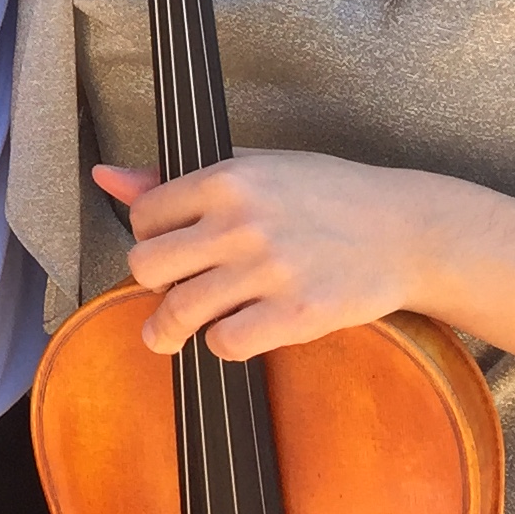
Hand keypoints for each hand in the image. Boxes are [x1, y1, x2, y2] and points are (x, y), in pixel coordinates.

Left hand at [95, 154, 455, 360]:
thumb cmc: (327, 195)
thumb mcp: (254, 167)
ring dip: (166, 330)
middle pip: (147, 266)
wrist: (408, 230)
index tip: (168, 248)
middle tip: (167, 291)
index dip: (150, 236)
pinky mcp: (297, 314)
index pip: (144, 216)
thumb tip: (106, 176)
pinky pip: (226, 342)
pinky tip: (233, 333)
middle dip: (152, 283)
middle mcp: (241, 222)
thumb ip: (177, 178)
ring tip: (166, 336)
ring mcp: (269, 270)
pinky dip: (221, 345)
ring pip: (179, 310)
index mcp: (227, 179)